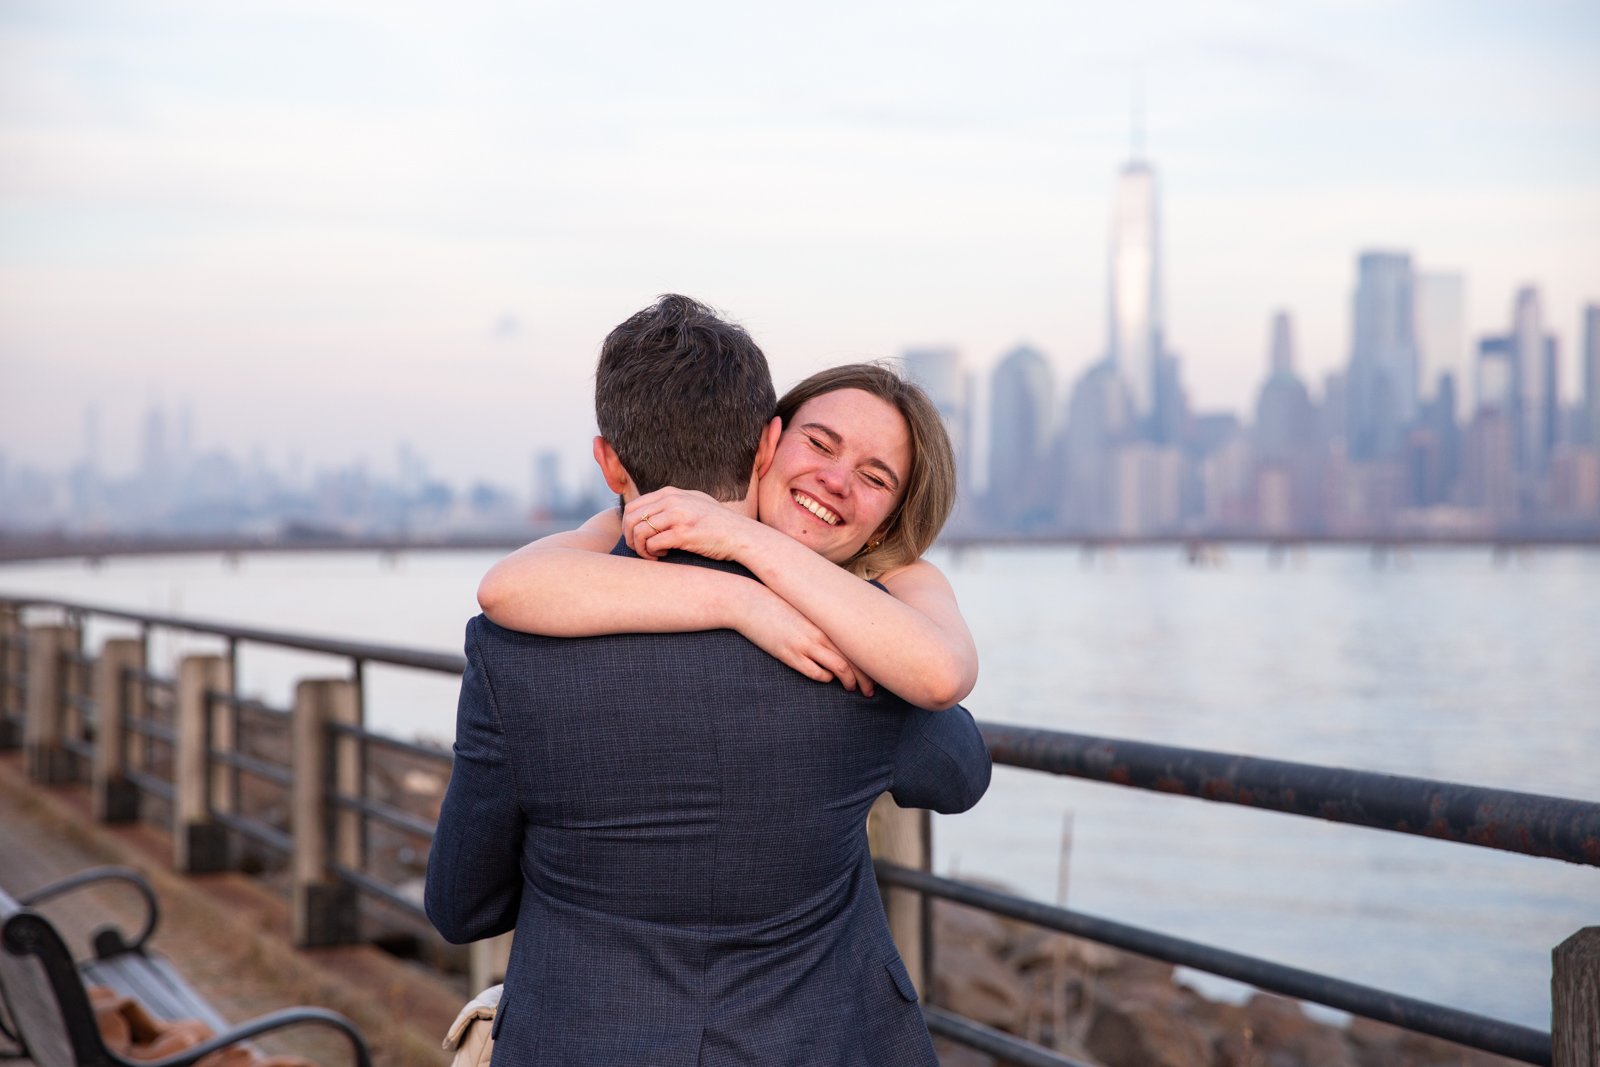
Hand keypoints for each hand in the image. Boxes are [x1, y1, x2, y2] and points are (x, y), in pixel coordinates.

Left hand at [623, 487, 761, 561]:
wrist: (741, 535)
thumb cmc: (718, 524)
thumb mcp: (695, 502)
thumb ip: (674, 502)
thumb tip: (652, 510)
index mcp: (671, 493)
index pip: (633, 506)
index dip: (628, 526)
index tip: (637, 539)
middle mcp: (672, 501)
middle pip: (631, 519)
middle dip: (630, 538)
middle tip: (640, 549)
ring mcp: (678, 517)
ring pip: (639, 532)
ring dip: (640, 548)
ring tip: (652, 555)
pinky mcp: (684, 534)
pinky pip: (653, 544)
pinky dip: (652, 554)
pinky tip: (662, 556)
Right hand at [738, 584, 875, 696]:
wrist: (749, 602)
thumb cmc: (778, 604)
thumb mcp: (806, 609)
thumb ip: (824, 620)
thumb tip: (840, 633)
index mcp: (828, 619)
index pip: (859, 643)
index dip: (871, 661)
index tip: (876, 672)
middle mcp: (822, 632)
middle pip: (855, 659)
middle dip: (867, 679)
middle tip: (871, 691)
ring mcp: (806, 644)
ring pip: (840, 668)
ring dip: (850, 682)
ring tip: (854, 690)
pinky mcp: (790, 654)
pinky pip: (815, 673)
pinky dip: (826, 679)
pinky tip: (827, 679)